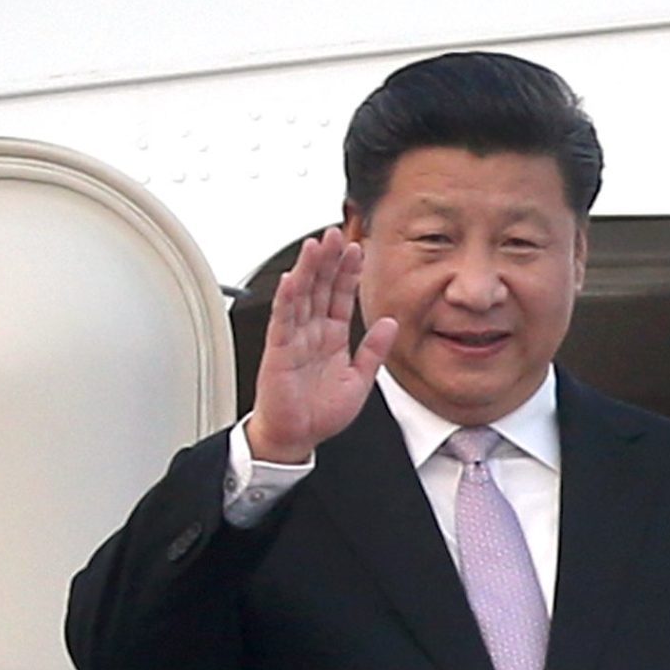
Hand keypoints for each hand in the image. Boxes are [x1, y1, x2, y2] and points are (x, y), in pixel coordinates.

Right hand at [245, 227, 398, 464]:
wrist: (296, 437)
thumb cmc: (320, 413)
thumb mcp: (359, 381)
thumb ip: (374, 351)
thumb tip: (390, 323)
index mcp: (332, 337)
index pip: (340, 296)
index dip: (348, 273)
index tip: (357, 249)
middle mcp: (312, 332)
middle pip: (320, 287)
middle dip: (328, 260)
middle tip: (335, 233)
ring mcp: (294, 338)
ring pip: (301, 296)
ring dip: (308, 270)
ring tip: (315, 246)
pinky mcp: (279, 351)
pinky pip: (283, 321)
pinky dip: (287, 300)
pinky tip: (293, 279)